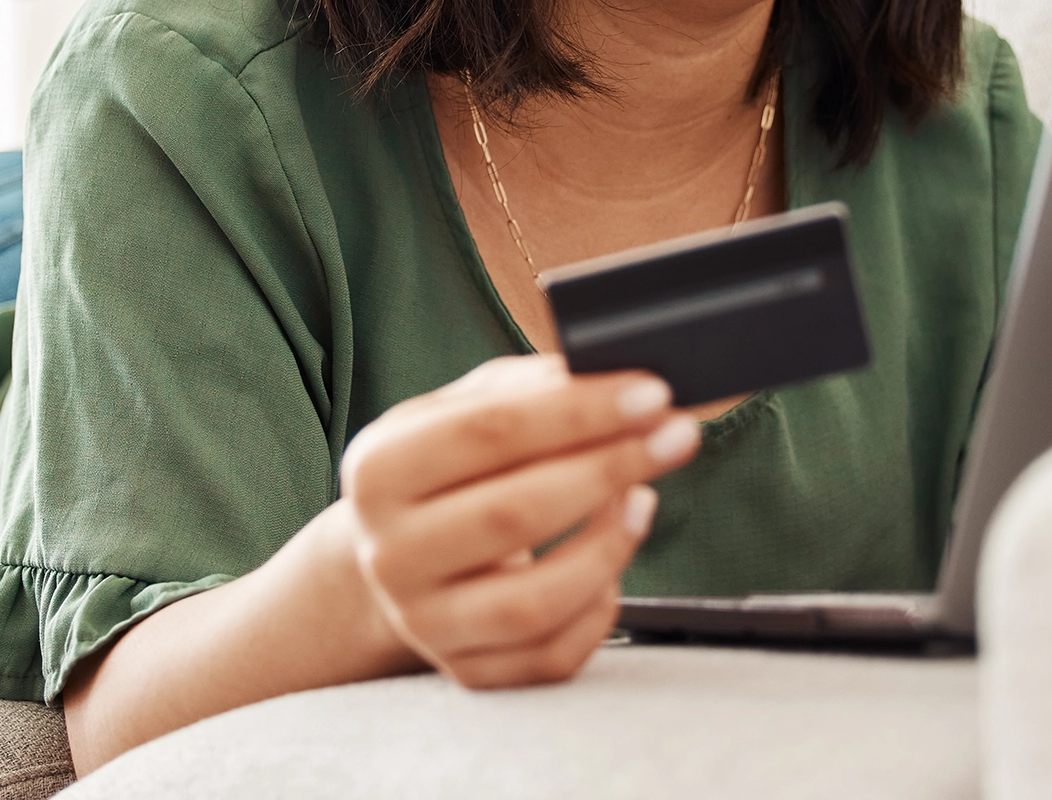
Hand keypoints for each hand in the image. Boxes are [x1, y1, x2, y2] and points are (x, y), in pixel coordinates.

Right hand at [337, 355, 699, 688]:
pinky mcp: (465, 671)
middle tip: (674, 436)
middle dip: (611, 468)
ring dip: (609, 546)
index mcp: (377, 470)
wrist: (395, 552)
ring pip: (534, 602)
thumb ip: (524, 389)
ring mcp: (424, 622)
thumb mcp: (459, 410)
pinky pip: (550, 656)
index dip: (577, 412)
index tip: (649, 393)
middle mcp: (389, 553)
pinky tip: (613, 561)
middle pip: (513, 514)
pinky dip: (599, 608)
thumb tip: (601, 380)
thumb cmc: (443, 469)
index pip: (486, 433)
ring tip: (643, 498)